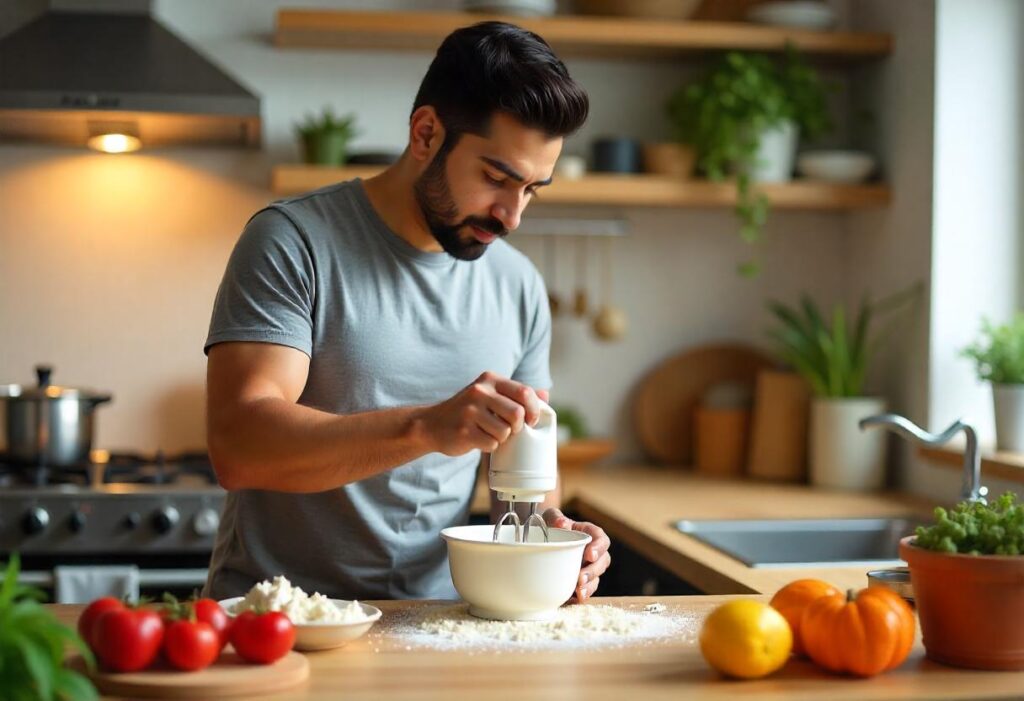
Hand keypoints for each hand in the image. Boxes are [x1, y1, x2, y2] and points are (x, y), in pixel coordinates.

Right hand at [421, 371, 544, 455]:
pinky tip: (478, 440)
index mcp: (489, 379)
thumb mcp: (490, 395)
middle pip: (517, 414)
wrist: (432, 425)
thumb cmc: (468, 412)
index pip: (525, 392)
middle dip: (518, 427)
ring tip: (489, 433)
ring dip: (502, 438)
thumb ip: (516, 394)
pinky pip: (491, 443)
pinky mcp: (464, 431)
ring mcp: (470, 411)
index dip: (534, 410)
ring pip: (505, 431)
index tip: (531, 420)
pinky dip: (489, 446)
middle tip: (510, 430)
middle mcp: (479, 391)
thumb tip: (546, 394)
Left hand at [543, 508, 610, 601]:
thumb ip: (556, 518)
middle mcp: (592, 551)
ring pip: (596, 578)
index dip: (599, 547)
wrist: (540, 538)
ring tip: (579, 593)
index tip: (590, 554)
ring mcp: (588, 567)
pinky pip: (586, 590)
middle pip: (602, 562)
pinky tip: (573, 600)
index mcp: (589, 533)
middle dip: (593, 571)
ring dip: (589, 586)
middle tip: (581, 578)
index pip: (601, 539)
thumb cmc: (549, 525)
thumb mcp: (550, 517)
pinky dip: (581, 595)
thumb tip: (561, 524)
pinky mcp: (581, 580)